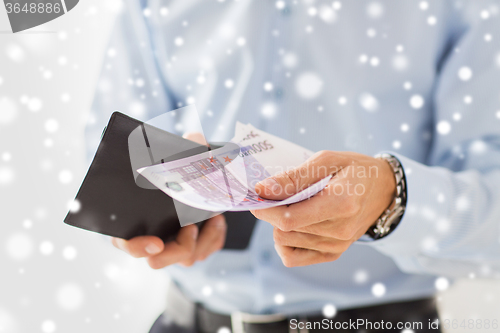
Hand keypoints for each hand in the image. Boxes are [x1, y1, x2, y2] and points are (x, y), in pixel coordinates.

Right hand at [111, 132, 226, 268]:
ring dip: (201, 241)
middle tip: (191, 229)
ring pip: (185, 259)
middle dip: (177, 249)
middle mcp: (150, 236)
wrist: (198, 174)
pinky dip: (213, 239)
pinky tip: (217, 220)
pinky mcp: (191, 247)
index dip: (137, 246)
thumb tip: (195, 138)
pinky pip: (203, 252)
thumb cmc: (181, 166)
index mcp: (133, 219)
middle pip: (158, 260)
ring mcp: (171, 245)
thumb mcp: (182, 154)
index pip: (125, 242)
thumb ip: (186, 146)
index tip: (156, 242)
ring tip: (213, 218)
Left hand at [251, 150, 395, 266]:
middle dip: (272, 212)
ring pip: (286, 243)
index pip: (290, 219)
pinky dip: (286, 242)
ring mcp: (337, 245)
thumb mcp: (326, 160)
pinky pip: (294, 258)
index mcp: (341, 203)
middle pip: (285, 231)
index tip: (256, 195)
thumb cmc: (354, 169)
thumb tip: (262, 189)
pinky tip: (293, 225)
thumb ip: (294, 177)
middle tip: (275, 195)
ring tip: (291, 206)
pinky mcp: (333, 253)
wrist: (382, 189)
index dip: (266, 209)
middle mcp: (340, 230)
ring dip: (279, 225)